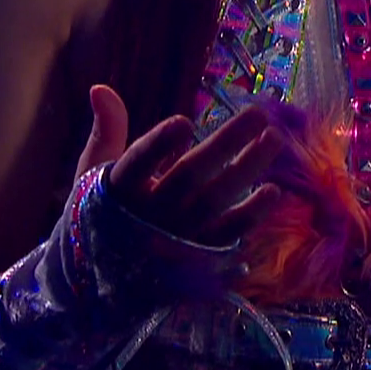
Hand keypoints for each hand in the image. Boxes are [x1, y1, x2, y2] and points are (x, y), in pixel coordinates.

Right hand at [72, 85, 282, 247]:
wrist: (101, 281)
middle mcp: (149, 214)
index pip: (137, 164)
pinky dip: (251, 214)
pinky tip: (273, 191)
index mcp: (119, 189)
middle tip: (259, 114)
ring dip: (247, 168)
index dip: (159, 145)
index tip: (183, 123)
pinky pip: (227, 234)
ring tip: (274, 138)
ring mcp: (176, 237)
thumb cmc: (104, 213)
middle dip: (226, 143)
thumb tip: (100, 87)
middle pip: (190, 175)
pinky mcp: (197, 257)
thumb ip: (107, 131)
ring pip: (215, 200)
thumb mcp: (96, 173)